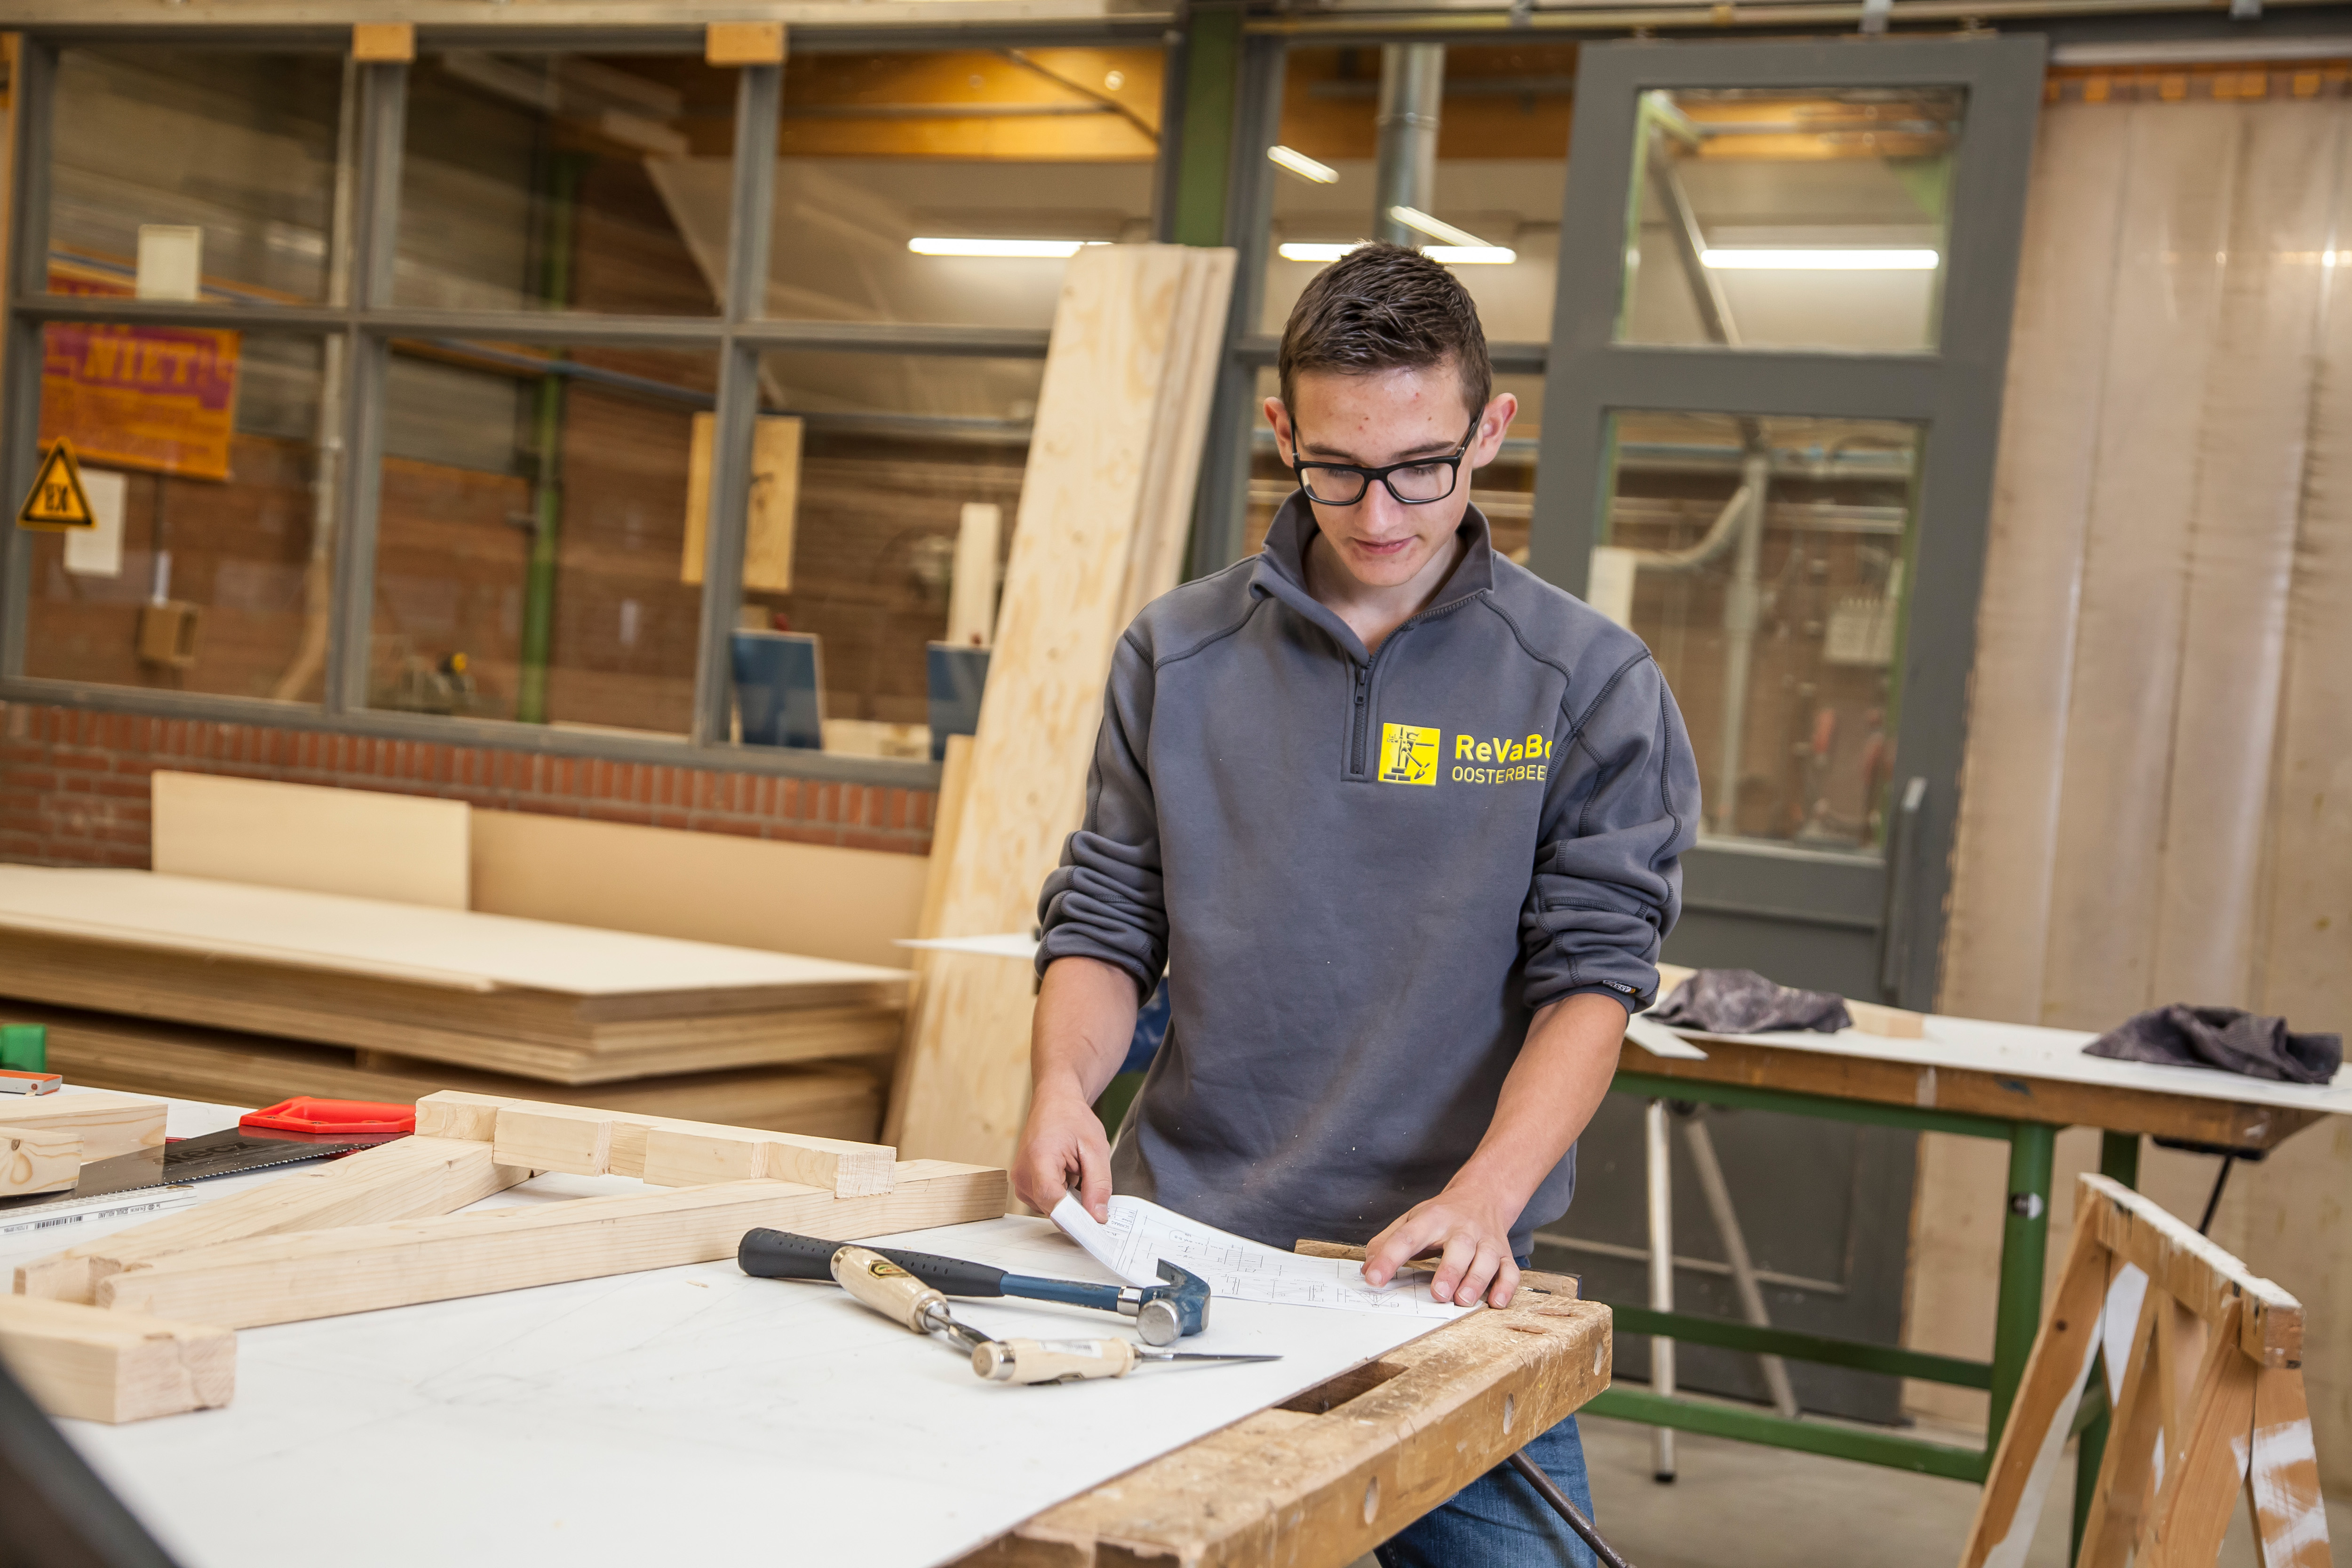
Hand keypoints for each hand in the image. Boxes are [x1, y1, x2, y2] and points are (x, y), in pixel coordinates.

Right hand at [1011, 1084, 1111, 1220]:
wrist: (1055, 1103)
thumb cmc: (1072, 1119)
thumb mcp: (1095, 1148)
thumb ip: (1098, 1185)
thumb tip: (1098, 1217)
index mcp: (1039, 1158)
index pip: (1051, 1199)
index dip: (1074, 1217)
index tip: (1094, 1225)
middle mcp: (1022, 1173)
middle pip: (1052, 1208)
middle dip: (1076, 1206)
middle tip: (1090, 1184)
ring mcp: (1020, 1180)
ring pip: (1050, 1208)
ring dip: (1069, 1199)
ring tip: (1075, 1171)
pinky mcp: (1023, 1184)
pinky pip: (1045, 1202)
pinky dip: (1061, 1195)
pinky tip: (1067, 1175)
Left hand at [1361, 1184, 1519, 1307]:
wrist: (1483, 1195)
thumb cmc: (1441, 1215)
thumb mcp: (1411, 1220)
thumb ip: (1387, 1242)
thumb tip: (1367, 1267)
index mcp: (1432, 1219)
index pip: (1407, 1237)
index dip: (1389, 1258)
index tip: (1374, 1278)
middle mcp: (1462, 1228)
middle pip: (1459, 1247)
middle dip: (1450, 1271)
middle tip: (1438, 1293)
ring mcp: (1486, 1241)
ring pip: (1486, 1260)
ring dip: (1476, 1281)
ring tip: (1463, 1300)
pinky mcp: (1504, 1253)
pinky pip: (1510, 1271)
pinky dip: (1506, 1288)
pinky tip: (1495, 1303)